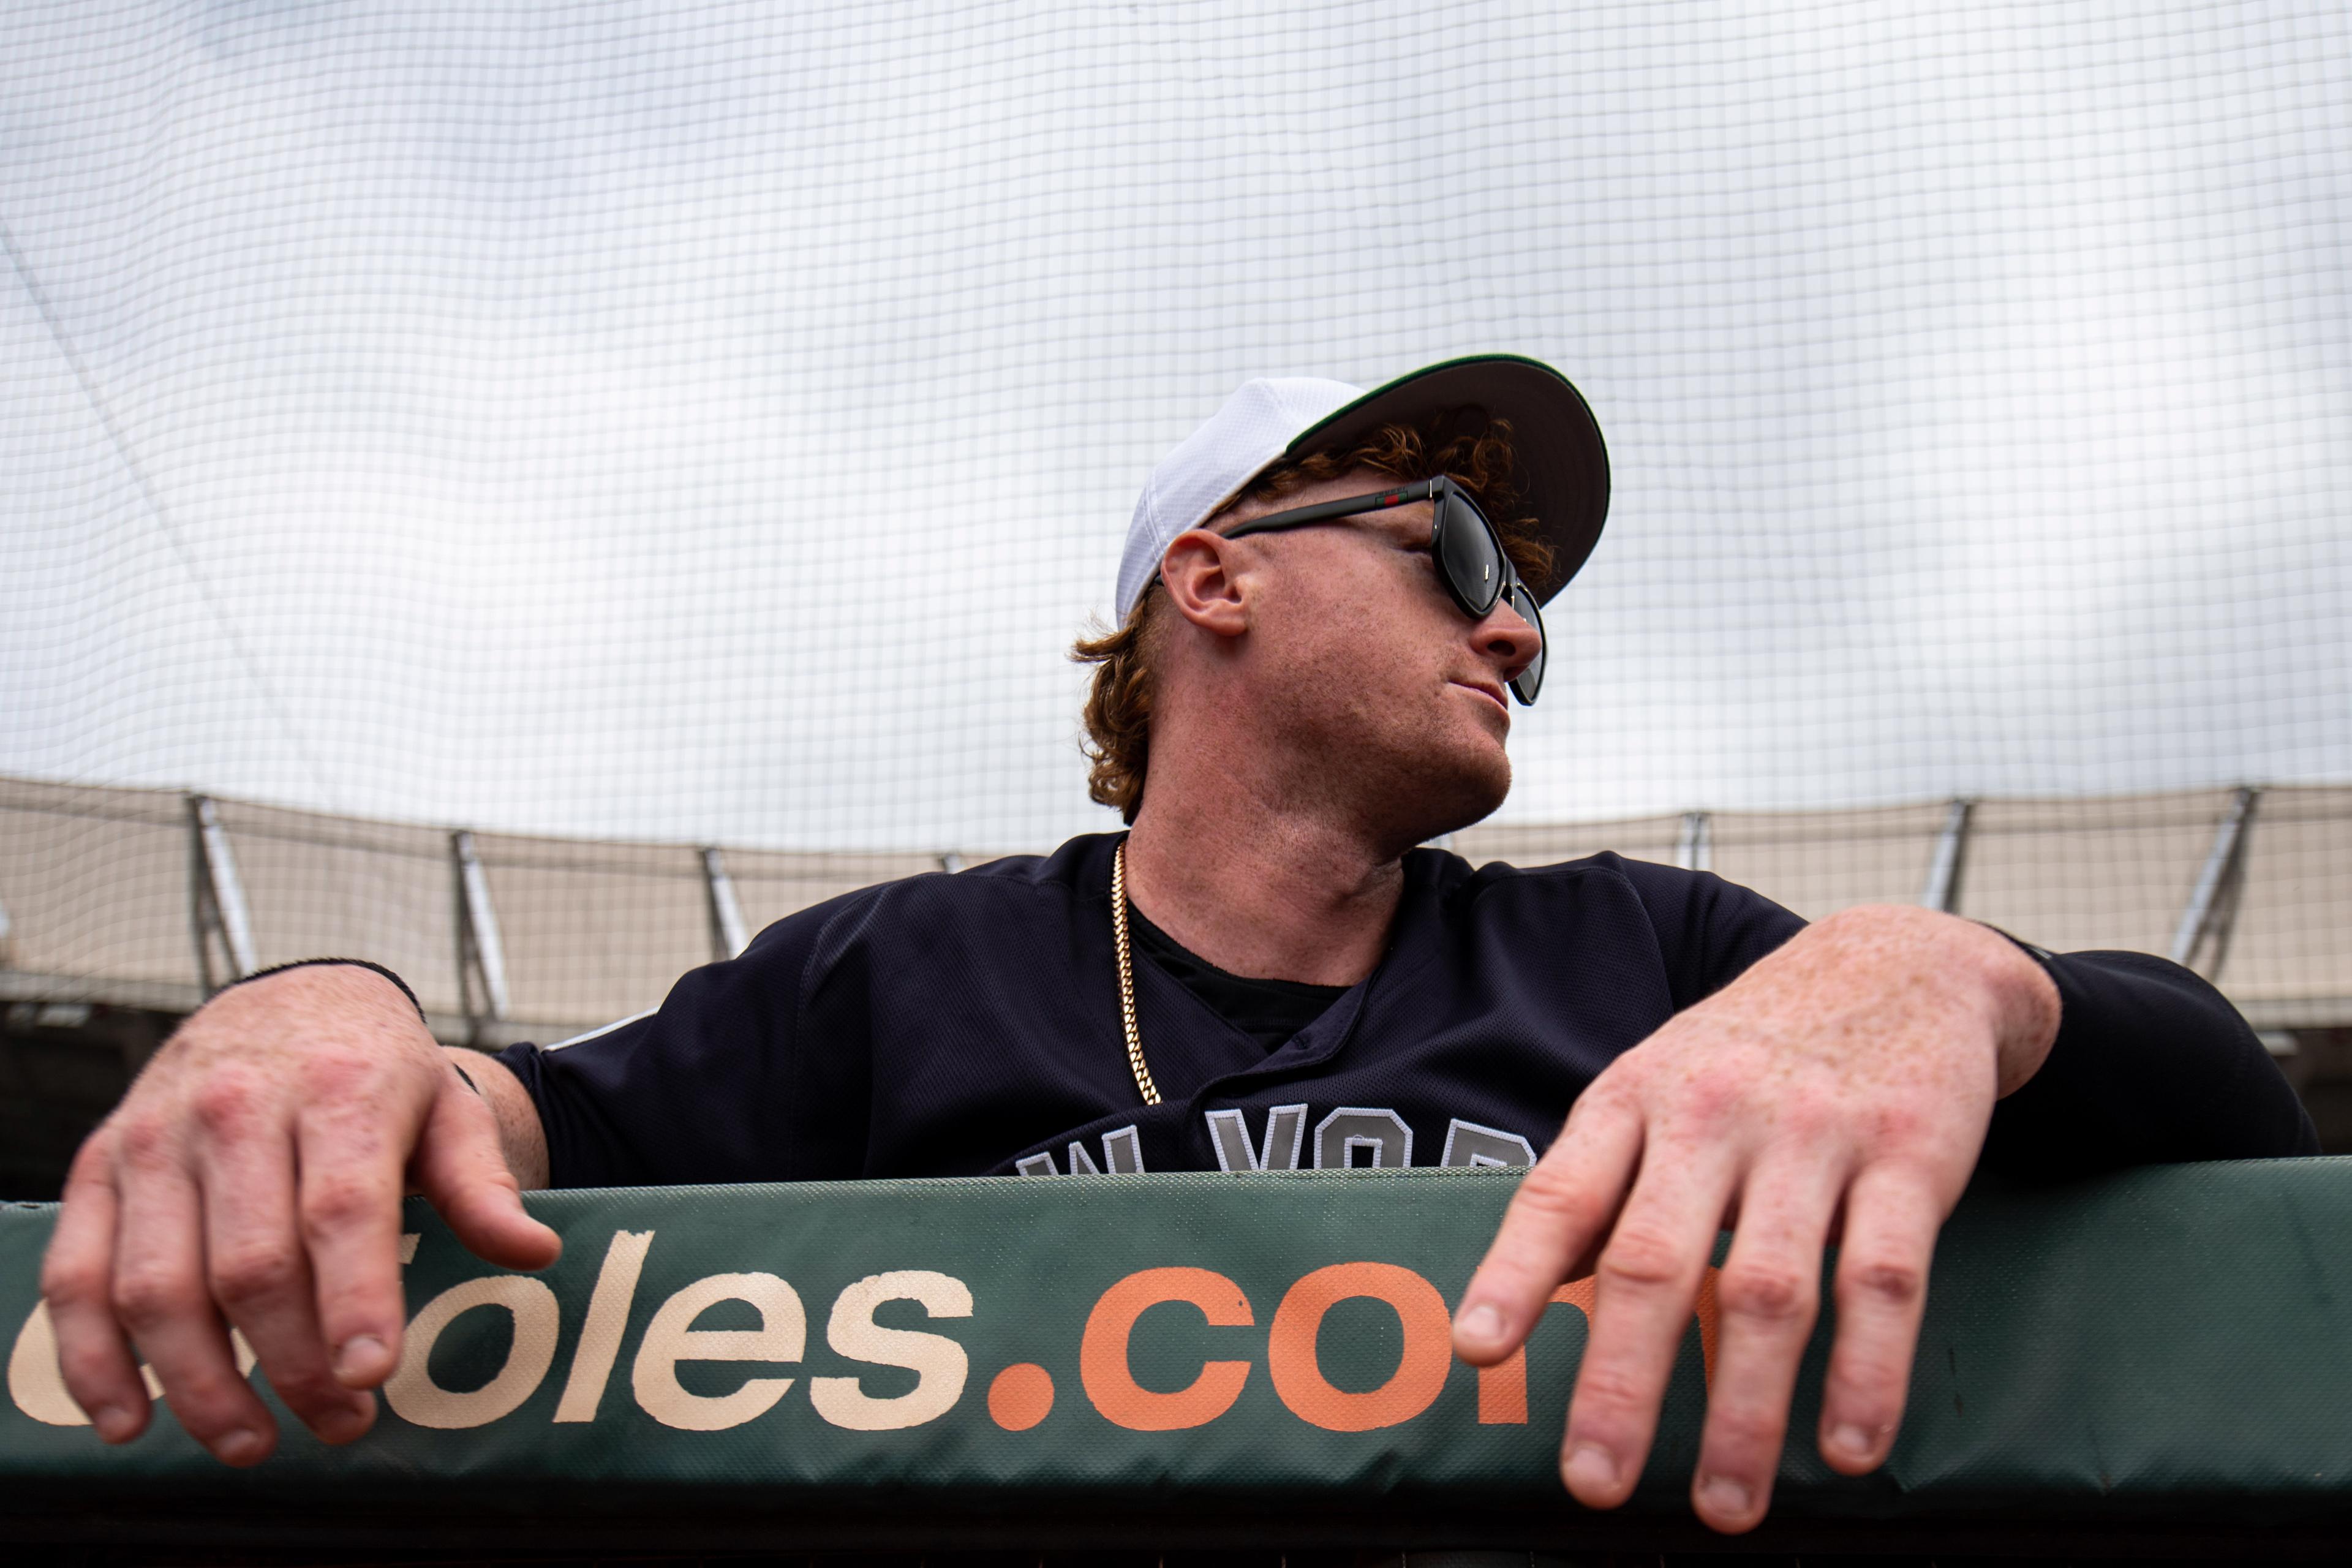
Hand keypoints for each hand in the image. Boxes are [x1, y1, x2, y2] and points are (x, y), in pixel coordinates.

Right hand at [39, 964, 558, 1463]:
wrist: (286, 1001)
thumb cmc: (375, 1071)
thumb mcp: (446, 1109)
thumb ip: (482, 1184)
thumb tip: (533, 1252)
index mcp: (340, 1089)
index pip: (341, 1207)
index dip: (353, 1298)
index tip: (370, 1375)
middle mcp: (237, 1109)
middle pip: (251, 1263)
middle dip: (293, 1364)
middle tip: (341, 1426)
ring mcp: (156, 1139)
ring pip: (158, 1285)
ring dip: (199, 1383)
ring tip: (252, 1443)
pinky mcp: (100, 1167)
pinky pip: (76, 1277)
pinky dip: (94, 1361)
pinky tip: (130, 1421)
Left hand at [1451, 906, 2058, 1532]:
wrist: (1898, 960)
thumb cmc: (1752, 1047)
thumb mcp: (1655, 1084)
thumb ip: (1597, 1182)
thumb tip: (1522, 1297)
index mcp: (1634, 1098)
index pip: (1560, 1195)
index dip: (1514, 1275)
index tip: (1477, 1351)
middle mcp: (1713, 1114)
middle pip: (1654, 1262)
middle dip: (1620, 1381)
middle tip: (1594, 1481)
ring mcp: (1813, 1135)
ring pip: (1768, 1291)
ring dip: (1744, 1412)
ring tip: (1722, 1506)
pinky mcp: (1909, 1157)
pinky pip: (1882, 1281)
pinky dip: (1867, 1374)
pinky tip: (1847, 1448)